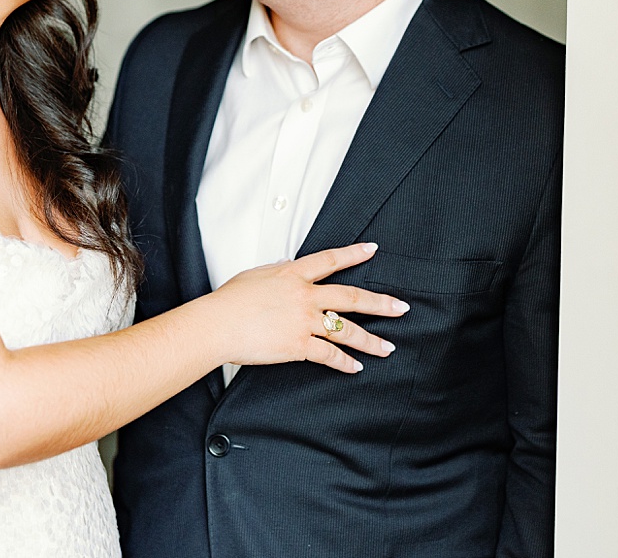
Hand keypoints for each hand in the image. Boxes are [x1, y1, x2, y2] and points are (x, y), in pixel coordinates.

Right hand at [204, 243, 410, 373]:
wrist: (217, 325)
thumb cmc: (229, 301)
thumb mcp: (255, 275)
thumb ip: (277, 271)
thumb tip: (289, 265)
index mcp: (292, 275)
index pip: (330, 260)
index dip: (353, 254)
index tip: (372, 250)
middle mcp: (304, 296)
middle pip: (350, 297)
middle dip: (379, 303)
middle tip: (401, 307)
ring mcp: (303, 321)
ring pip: (346, 330)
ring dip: (370, 340)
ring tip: (388, 347)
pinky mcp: (298, 345)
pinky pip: (329, 355)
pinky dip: (345, 362)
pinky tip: (357, 367)